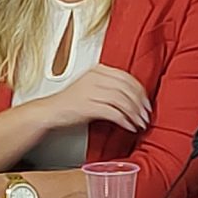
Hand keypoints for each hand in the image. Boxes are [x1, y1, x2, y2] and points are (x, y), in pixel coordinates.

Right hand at [33, 65, 150, 133]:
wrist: (50, 111)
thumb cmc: (71, 102)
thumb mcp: (92, 86)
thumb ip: (110, 86)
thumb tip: (134, 96)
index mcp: (97, 70)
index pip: (126, 77)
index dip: (140, 91)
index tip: (146, 102)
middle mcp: (95, 78)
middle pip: (127, 89)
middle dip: (140, 104)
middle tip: (146, 115)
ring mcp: (90, 91)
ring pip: (122, 101)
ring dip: (134, 114)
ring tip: (139, 123)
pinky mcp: (88, 106)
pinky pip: (113, 113)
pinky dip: (124, 121)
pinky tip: (129, 127)